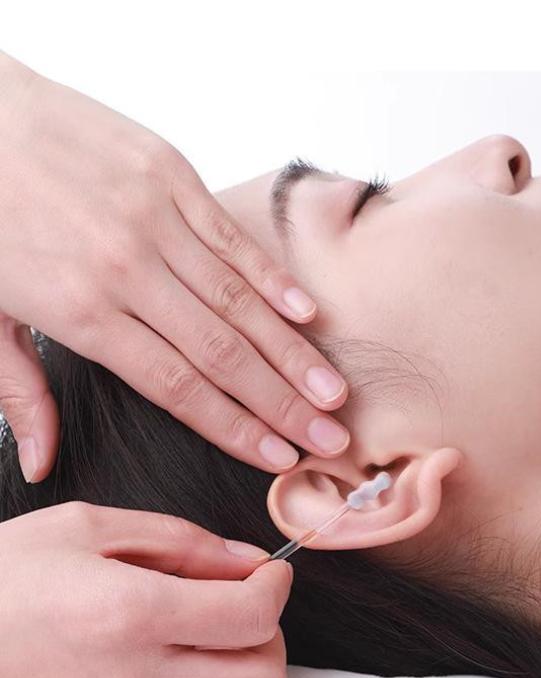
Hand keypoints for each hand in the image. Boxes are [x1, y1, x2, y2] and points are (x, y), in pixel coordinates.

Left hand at [0, 52, 349, 481]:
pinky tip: (308, 315)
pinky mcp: (169, 175)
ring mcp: (154, 219)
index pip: (176, 387)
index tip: (278, 457)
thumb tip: (44, 463)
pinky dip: (272, 278)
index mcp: (79, 313)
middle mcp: (126, 271)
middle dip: (283, 404)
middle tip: (329, 439)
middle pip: (222, 353)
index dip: (234, 428)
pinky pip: (231, 238)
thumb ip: (19, 394)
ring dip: (292, 352)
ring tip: (333, 392)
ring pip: (238, 301)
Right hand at [0, 502, 293, 677]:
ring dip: (240, 664)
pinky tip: (167, 649)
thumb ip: (179, 541)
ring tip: (205, 623)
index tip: (271, 569)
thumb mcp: (85, 527)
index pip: (254, 618)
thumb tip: (245, 559)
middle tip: (247, 602)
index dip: (278, 587)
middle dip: (272, 639)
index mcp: (132, 613)